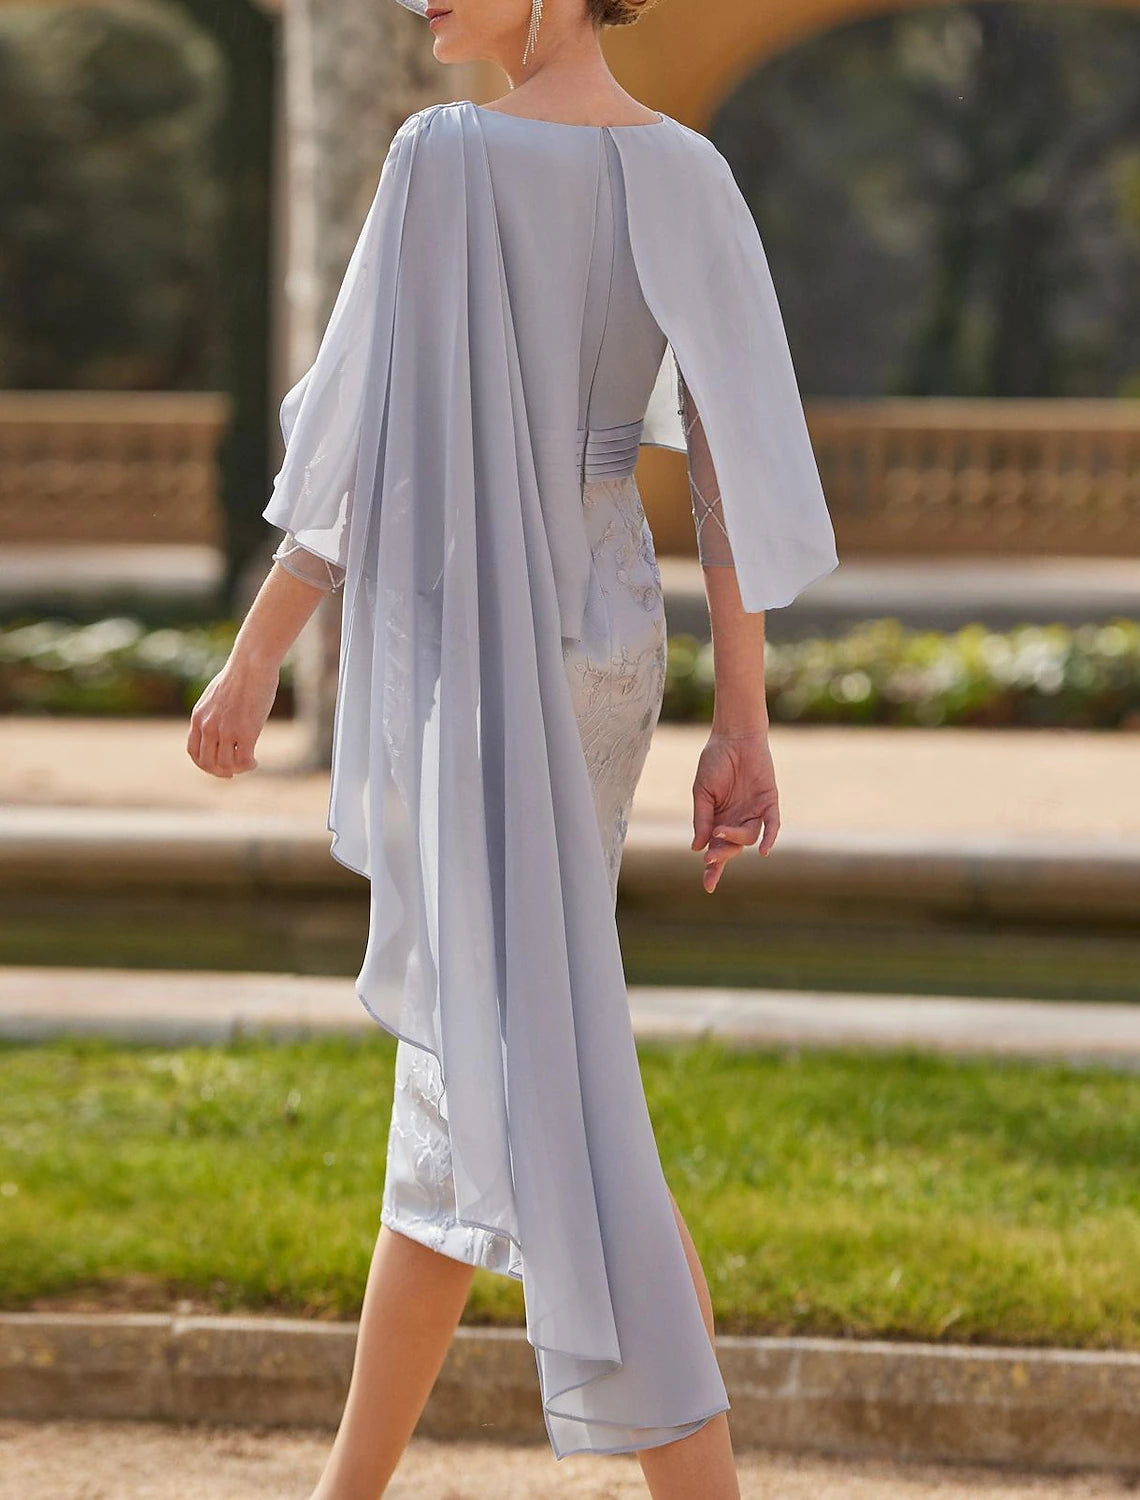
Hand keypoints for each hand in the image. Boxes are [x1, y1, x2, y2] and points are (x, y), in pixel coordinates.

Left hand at [187, 655, 278, 777]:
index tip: (218, 766)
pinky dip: (248, 765)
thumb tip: (222, 721)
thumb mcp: (216, 695)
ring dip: (237, 769)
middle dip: (220, 771)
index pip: (194, 752)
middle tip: (233, 771)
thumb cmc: (240, 675)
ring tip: (248, 763)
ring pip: (226, 765)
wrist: (251, 665)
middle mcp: (208, 727)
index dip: (205, 765)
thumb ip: (213, 712)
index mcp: (198, 717)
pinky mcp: (245, 733)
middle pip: (208, 763)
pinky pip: (243, 761)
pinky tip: (254, 761)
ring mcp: (226, 731)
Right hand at [690, 729, 779, 892]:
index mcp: (717, 820)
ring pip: (748, 837)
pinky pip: (772, 824)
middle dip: (721, 856)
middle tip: (711, 859)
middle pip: (732, 847)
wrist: (734, 737)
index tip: (709, 886)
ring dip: (734, 838)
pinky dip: (770, 837)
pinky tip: (764, 850)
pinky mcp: (769, 802)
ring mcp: (754, 812)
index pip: (716, 849)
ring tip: (720, 830)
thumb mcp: (702, 792)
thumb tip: (698, 848)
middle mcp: (737, 820)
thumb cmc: (714, 762)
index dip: (713, 868)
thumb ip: (701, 818)